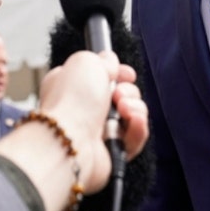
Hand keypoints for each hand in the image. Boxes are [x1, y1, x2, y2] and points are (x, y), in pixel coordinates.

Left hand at [39, 51, 147, 194]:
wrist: (71, 139)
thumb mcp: (85, 61)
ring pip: (132, 116)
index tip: (126, 74)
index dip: (118, 74)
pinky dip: (138, 128)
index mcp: (73, 86)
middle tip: (118, 94)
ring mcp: (99, 131)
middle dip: (128, 91)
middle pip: (123, 95)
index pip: (103, 78)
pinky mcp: (112, 151)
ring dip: (135, 109)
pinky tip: (132, 122)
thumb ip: (101, 59)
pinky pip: (136, 137)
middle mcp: (85, 109)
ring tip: (123, 110)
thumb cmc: (71, 102)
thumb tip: (110, 61)